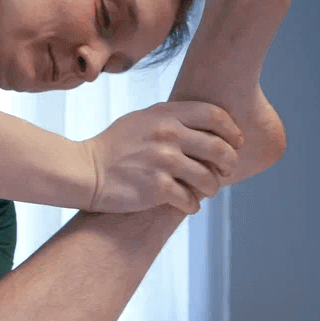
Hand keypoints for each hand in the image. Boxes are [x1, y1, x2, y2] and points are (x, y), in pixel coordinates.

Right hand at [79, 102, 242, 213]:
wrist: (84, 171)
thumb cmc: (114, 147)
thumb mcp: (142, 120)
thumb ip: (173, 118)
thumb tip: (210, 126)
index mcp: (166, 115)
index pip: (215, 116)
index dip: (232, 132)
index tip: (234, 144)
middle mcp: (168, 135)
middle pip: (220, 149)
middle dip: (229, 164)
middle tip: (224, 172)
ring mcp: (163, 161)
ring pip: (209, 178)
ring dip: (211, 188)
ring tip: (204, 192)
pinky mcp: (156, 188)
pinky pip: (190, 200)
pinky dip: (192, 205)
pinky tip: (187, 205)